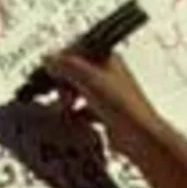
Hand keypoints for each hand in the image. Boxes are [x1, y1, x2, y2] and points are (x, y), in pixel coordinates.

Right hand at [42, 50, 167, 155]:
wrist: (138, 136)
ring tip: (65, 107)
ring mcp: (106, 93)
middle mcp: (107, 73)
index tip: (50, 72)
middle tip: (61, 92)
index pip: (77, 51)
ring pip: (78, 90)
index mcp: (107, 59)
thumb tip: (48, 58)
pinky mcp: (104, 112)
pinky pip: (82, 109)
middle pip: (75, 71)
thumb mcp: (89, 79)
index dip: (61, 61)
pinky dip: (74, 113)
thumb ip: (67, 66)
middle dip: (63, 82)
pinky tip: (72, 118)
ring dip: (67, 98)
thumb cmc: (122, 105)